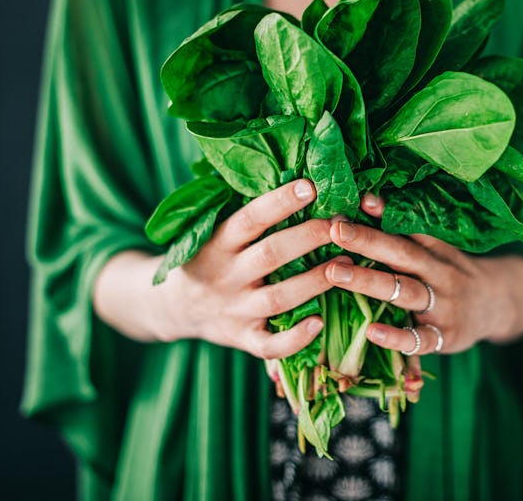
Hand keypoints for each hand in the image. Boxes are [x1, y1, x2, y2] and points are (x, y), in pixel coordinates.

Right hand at [153, 179, 345, 357]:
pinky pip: (270, 345)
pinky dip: (295, 338)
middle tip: (342, 224)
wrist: (174, 306)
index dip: (280, 202)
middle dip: (309, 237)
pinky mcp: (243, 339)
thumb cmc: (210, 258)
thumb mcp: (215, 232)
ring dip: (315, 281)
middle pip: (271, 254)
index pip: (249, 218)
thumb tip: (297, 177)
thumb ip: (248, 215)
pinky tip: (320, 323)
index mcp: (217, 243)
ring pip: (279, 298)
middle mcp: (226, 276)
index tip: (311, 186)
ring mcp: (235, 310)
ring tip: (348, 264)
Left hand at [323, 194, 522, 354]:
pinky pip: (419, 340)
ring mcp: (443, 306)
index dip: (385, 214)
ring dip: (369, 281)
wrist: (498, 306)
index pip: (410, 228)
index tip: (358, 200)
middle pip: (403, 254)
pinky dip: (396, 337)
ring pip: (405, 292)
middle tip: (335, 231)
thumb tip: (365, 200)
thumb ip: (403, 232)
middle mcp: (440, 274)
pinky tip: (371, 332)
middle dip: (368, 241)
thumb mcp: (436, 250)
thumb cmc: (451, 273)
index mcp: (436, 250)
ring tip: (334, 272)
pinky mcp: (444, 338)